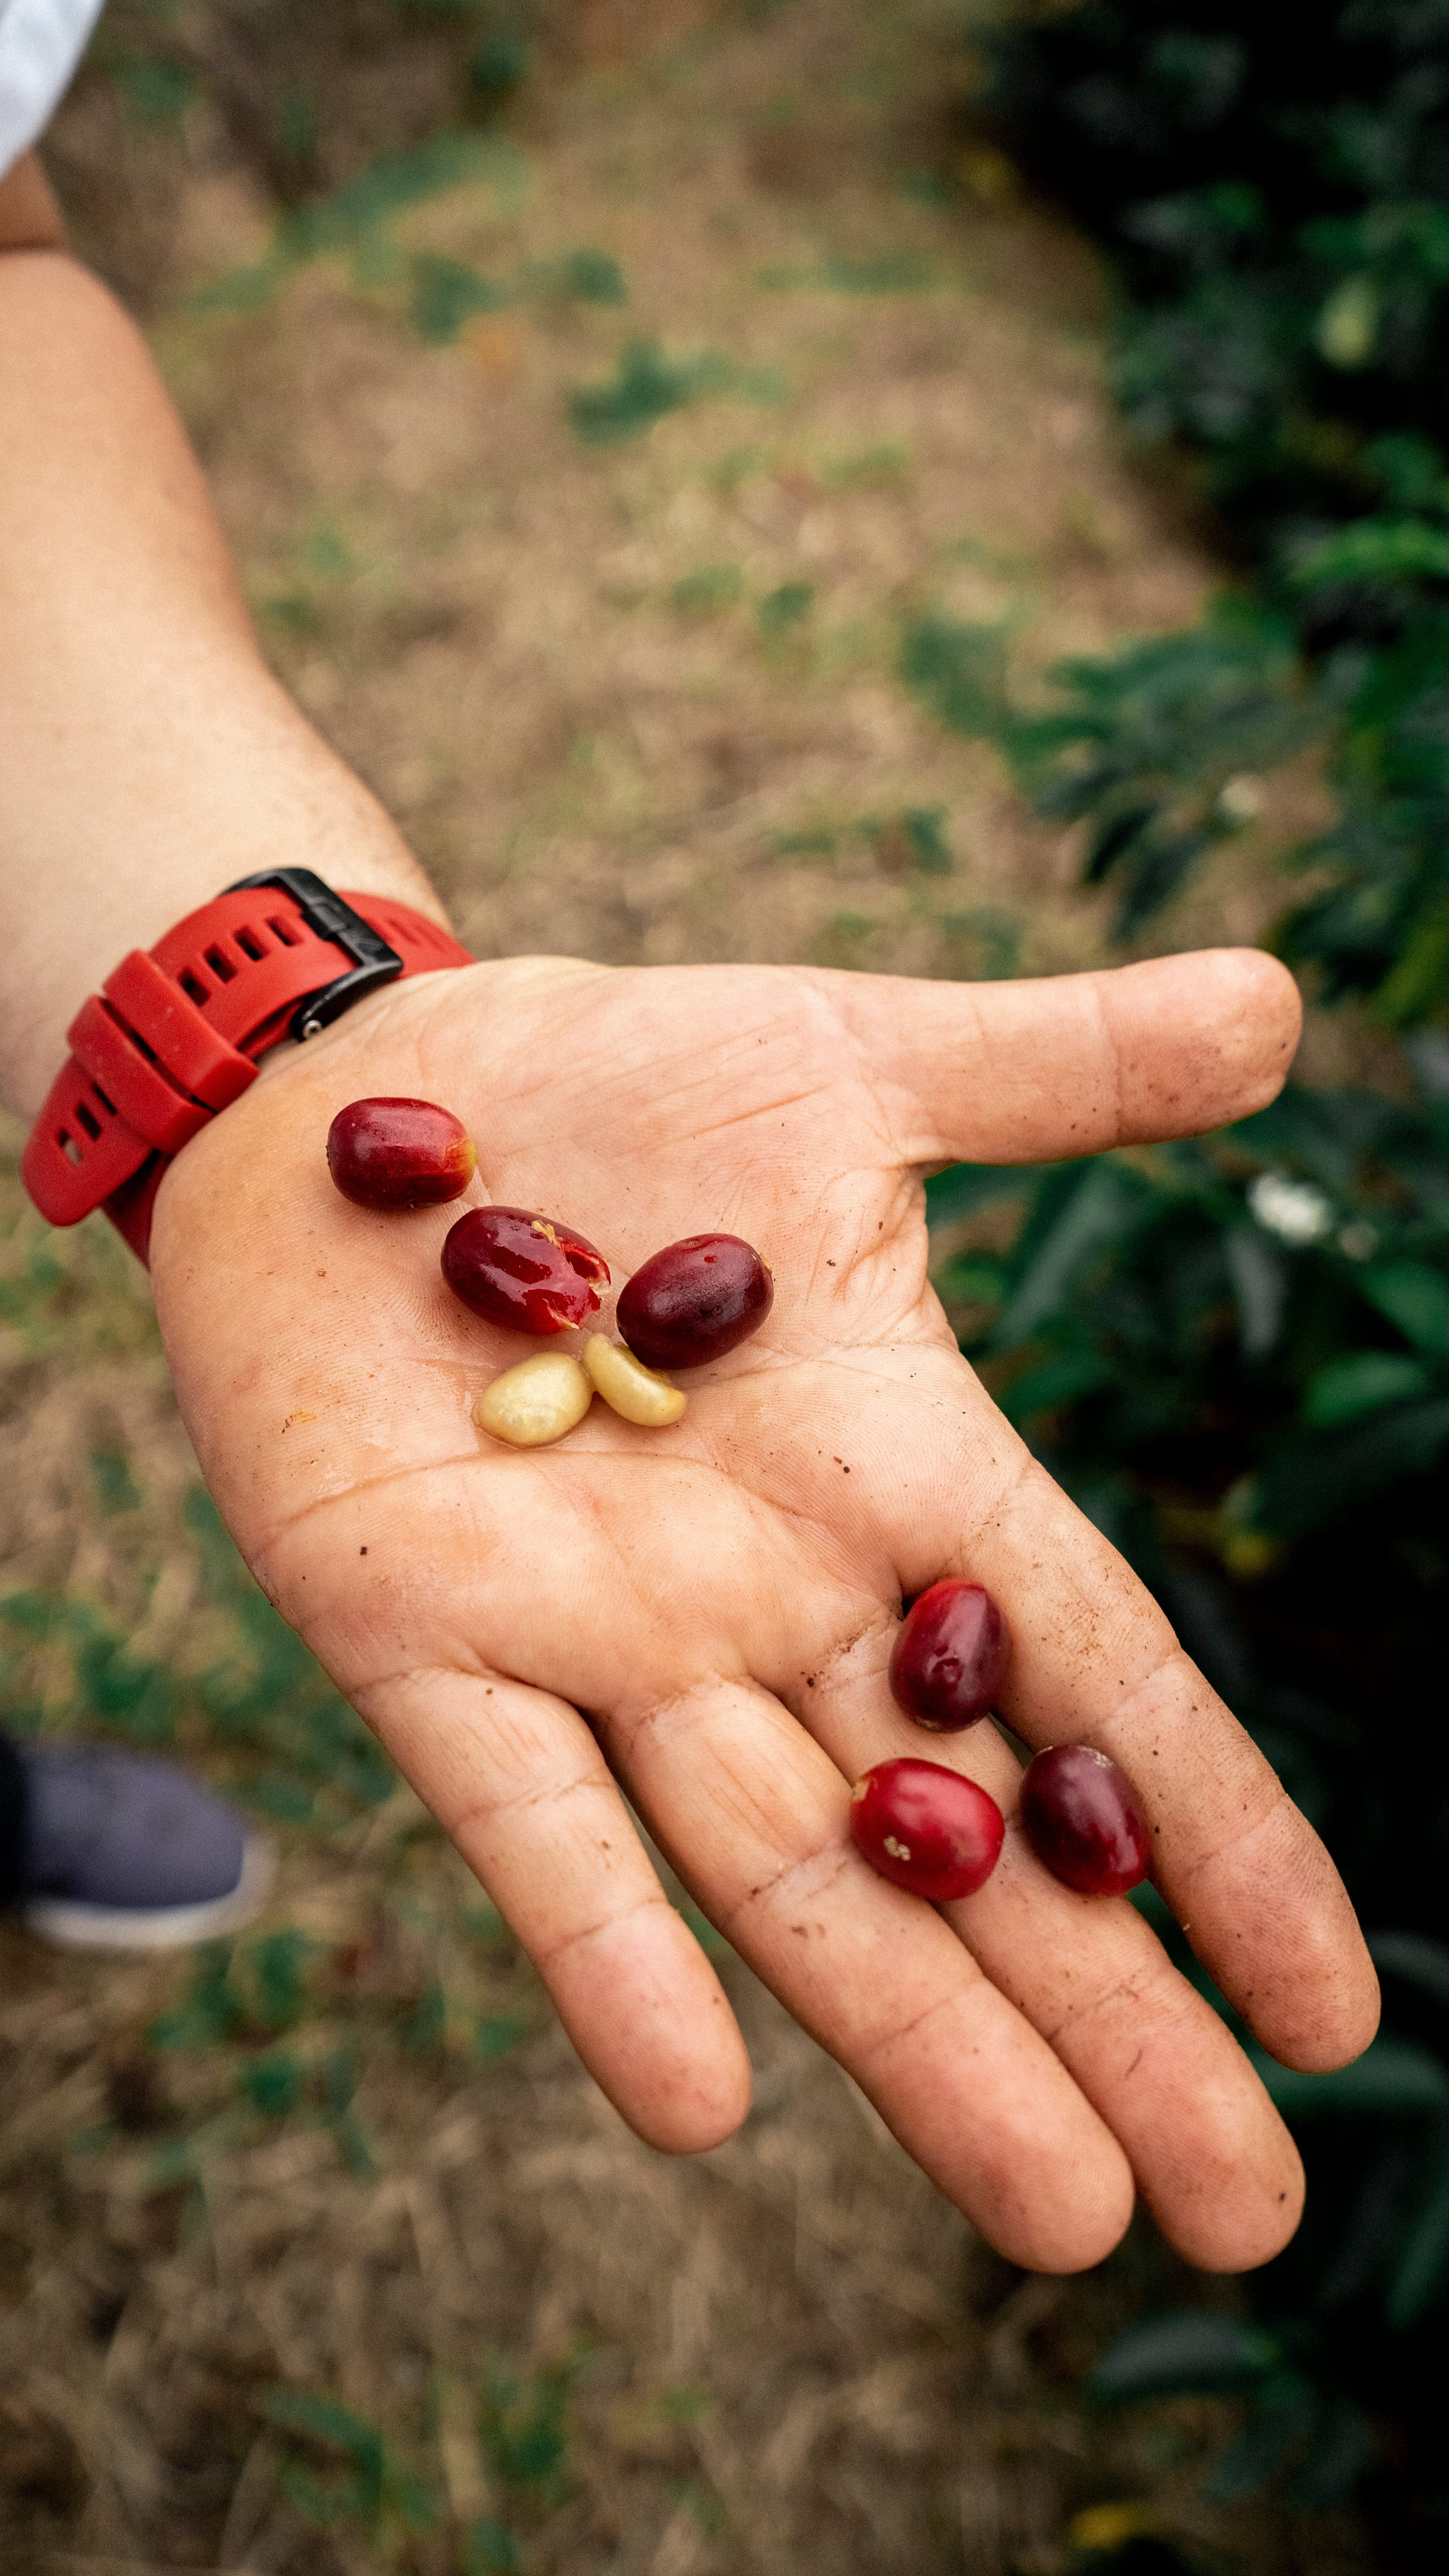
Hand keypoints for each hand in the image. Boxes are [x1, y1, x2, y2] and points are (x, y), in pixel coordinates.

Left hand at [150, 948, 1376, 2273]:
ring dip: (917, 2044)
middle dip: (1104, 2022)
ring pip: (785, 1869)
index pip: (1099, 1681)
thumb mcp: (856, 1062)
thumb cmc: (622, 1075)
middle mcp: (771, 1592)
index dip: (1219, 1841)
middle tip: (1241, 2206)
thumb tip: (1281, 1003)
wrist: (357, 1085)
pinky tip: (701, 2106)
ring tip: (1058, 2215)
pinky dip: (605, 1952)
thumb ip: (1059, 1070)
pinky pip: (528, 1821)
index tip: (1334, 2013)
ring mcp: (600, 1632)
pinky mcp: (419, 1636)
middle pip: (968, 1841)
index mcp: (896, 1470)